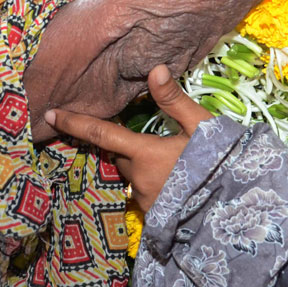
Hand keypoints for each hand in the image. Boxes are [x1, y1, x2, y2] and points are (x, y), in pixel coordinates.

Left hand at [47, 66, 210, 210]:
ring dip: (142, 166)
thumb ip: (175, 100)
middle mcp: (138, 179)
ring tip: (174, 163)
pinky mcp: (155, 217)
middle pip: (119, 155)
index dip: (74, 123)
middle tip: (158, 140)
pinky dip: (154, 184)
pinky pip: (145, 194)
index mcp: (145, 153)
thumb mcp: (203, 128)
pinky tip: (176, 181)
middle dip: (128, 145)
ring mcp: (146, 202)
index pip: (101, 134)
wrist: (237, 214)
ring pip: (133, 175)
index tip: (50, 114)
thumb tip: (155, 69)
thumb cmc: (222, 165)